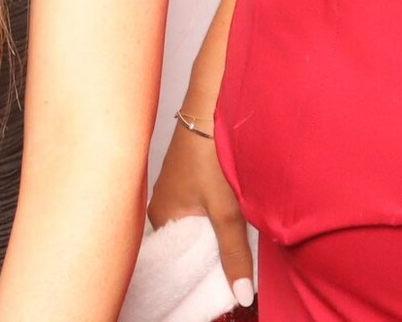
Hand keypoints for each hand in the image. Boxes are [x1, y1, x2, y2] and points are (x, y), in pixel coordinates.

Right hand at [147, 117, 254, 305]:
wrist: (211, 105)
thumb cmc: (210, 154)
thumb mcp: (227, 212)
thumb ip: (234, 254)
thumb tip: (240, 295)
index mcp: (161, 216)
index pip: (179, 259)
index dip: (202, 273)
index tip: (224, 283)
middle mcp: (162, 204)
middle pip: (188, 242)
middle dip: (211, 254)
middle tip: (236, 265)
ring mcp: (175, 189)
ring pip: (196, 224)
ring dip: (215, 233)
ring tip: (235, 240)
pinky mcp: (187, 177)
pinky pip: (199, 208)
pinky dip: (215, 217)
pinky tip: (232, 216)